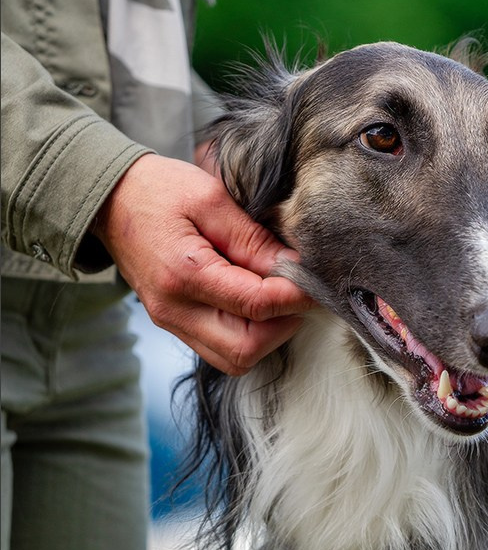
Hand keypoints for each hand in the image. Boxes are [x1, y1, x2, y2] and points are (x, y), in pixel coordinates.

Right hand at [94, 154, 314, 374]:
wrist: (111, 199)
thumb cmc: (159, 190)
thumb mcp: (212, 199)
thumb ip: (254, 239)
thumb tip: (296, 267)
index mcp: (184, 273)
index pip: (255, 305)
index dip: (294, 296)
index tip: (314, 280)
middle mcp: (174, 309)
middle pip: (246, 348)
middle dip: (282, 325)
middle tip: (296, 293)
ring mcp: (171, 322)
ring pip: (235, 359)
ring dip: (266, 336)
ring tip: (276, 298)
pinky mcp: (174, 325)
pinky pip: (220, 350)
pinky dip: (247, 335)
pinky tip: (254, 303)